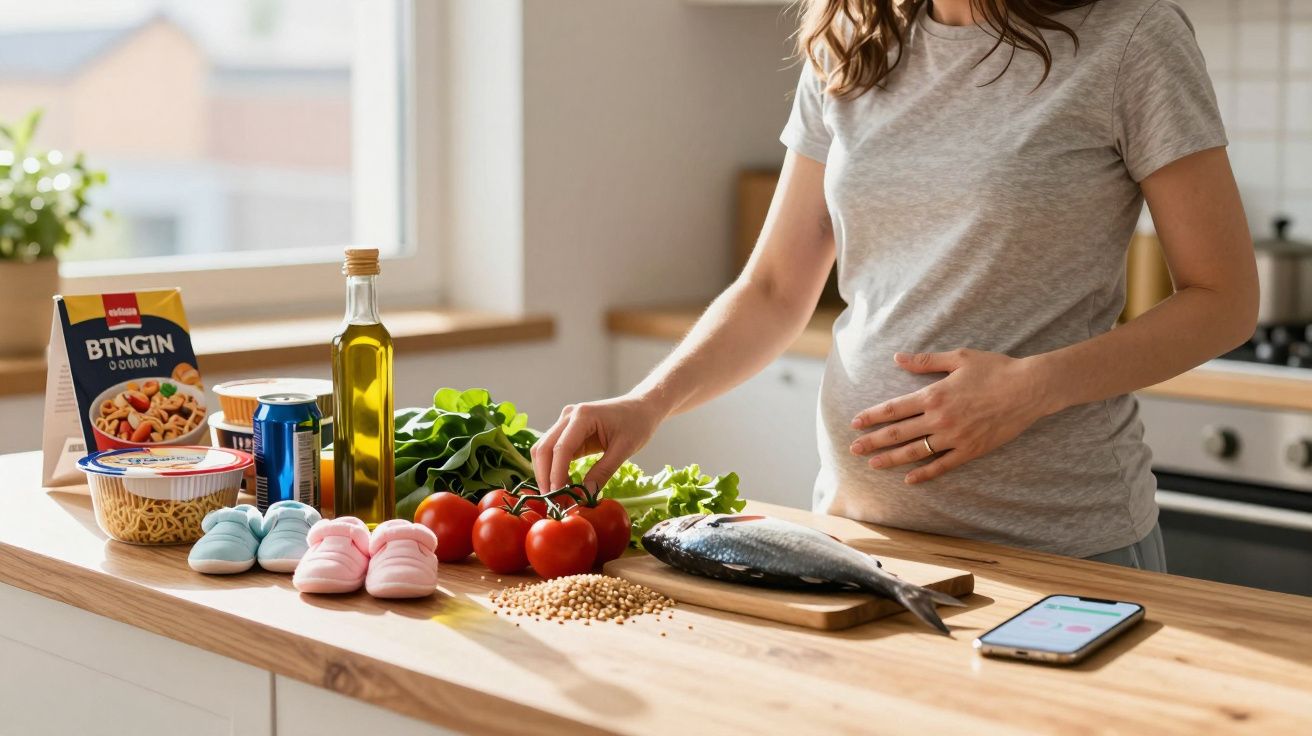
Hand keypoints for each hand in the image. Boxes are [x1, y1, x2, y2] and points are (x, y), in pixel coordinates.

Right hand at [532, 393, 667, 493]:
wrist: (641, 407)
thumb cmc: (637, 423)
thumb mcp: (624, 449)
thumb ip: (603, 472)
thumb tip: (585, 495)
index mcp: (583, 416)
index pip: (561, 448)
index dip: (556, 474)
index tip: (557, 496)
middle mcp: (568, 416)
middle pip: (544, 449)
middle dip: (545, 476)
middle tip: (553, 501)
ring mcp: (565, 422)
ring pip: (544, 450)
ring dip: (546, 474)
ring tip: (558, 496)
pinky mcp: (568, 432)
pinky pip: (554, 452)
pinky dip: (554, 469)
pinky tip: (563, 485)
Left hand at [849, 349, 1056, 483]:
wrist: (1029, 388)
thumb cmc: (995, 369)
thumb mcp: (958, 358)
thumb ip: (925, 361)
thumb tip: (898, 358)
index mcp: (934, 395)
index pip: (894, 408)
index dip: (872, 416)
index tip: (855, 423)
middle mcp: (940, 418)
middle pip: (899, 432)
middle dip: (873, 441)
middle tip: (853, 449)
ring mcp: (955, 437)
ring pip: (916, 451)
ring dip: (892, 459)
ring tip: (873, 464)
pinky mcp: (971, 450)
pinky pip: (943, 465)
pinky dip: (925, 473)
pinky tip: (909, 479)